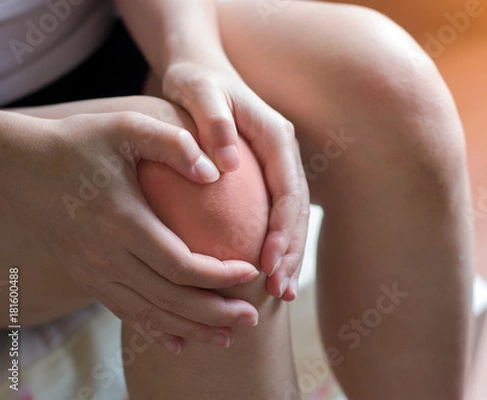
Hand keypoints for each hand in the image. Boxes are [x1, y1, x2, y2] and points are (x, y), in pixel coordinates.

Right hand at [1, 110, 260, 351]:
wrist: (19, 169)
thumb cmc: (77, 143)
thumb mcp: (126, 128)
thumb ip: (173, 144)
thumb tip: (215, 173)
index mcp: (123, 222)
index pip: (180, 264)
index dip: (220, 275)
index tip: (251, 270)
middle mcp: (107, 256)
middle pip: (170, 298)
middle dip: (215, 311)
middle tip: (252, 317)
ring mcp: (93, 272)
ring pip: (150, 313)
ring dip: (191, 328)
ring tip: (227, 336)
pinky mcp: (87, 278)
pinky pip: (125, 313)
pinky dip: (155, 330)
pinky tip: (178, 342)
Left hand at [162, 63, 309, 300]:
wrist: (199, 67)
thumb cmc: (195, 80)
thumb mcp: (199, 90)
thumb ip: (213, 122)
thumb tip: (226, 165)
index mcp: (276, 136)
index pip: (287, 191)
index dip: (283, 231)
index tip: (268, 263)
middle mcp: (284, 153)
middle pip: (296, 211)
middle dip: (291, 253)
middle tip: (281, 292)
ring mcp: (277, 165)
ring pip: (291, 217)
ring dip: (289, 255)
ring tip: (282, 293)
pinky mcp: (264, 175)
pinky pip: (277, 214)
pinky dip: (276, 244)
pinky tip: (265, 271)